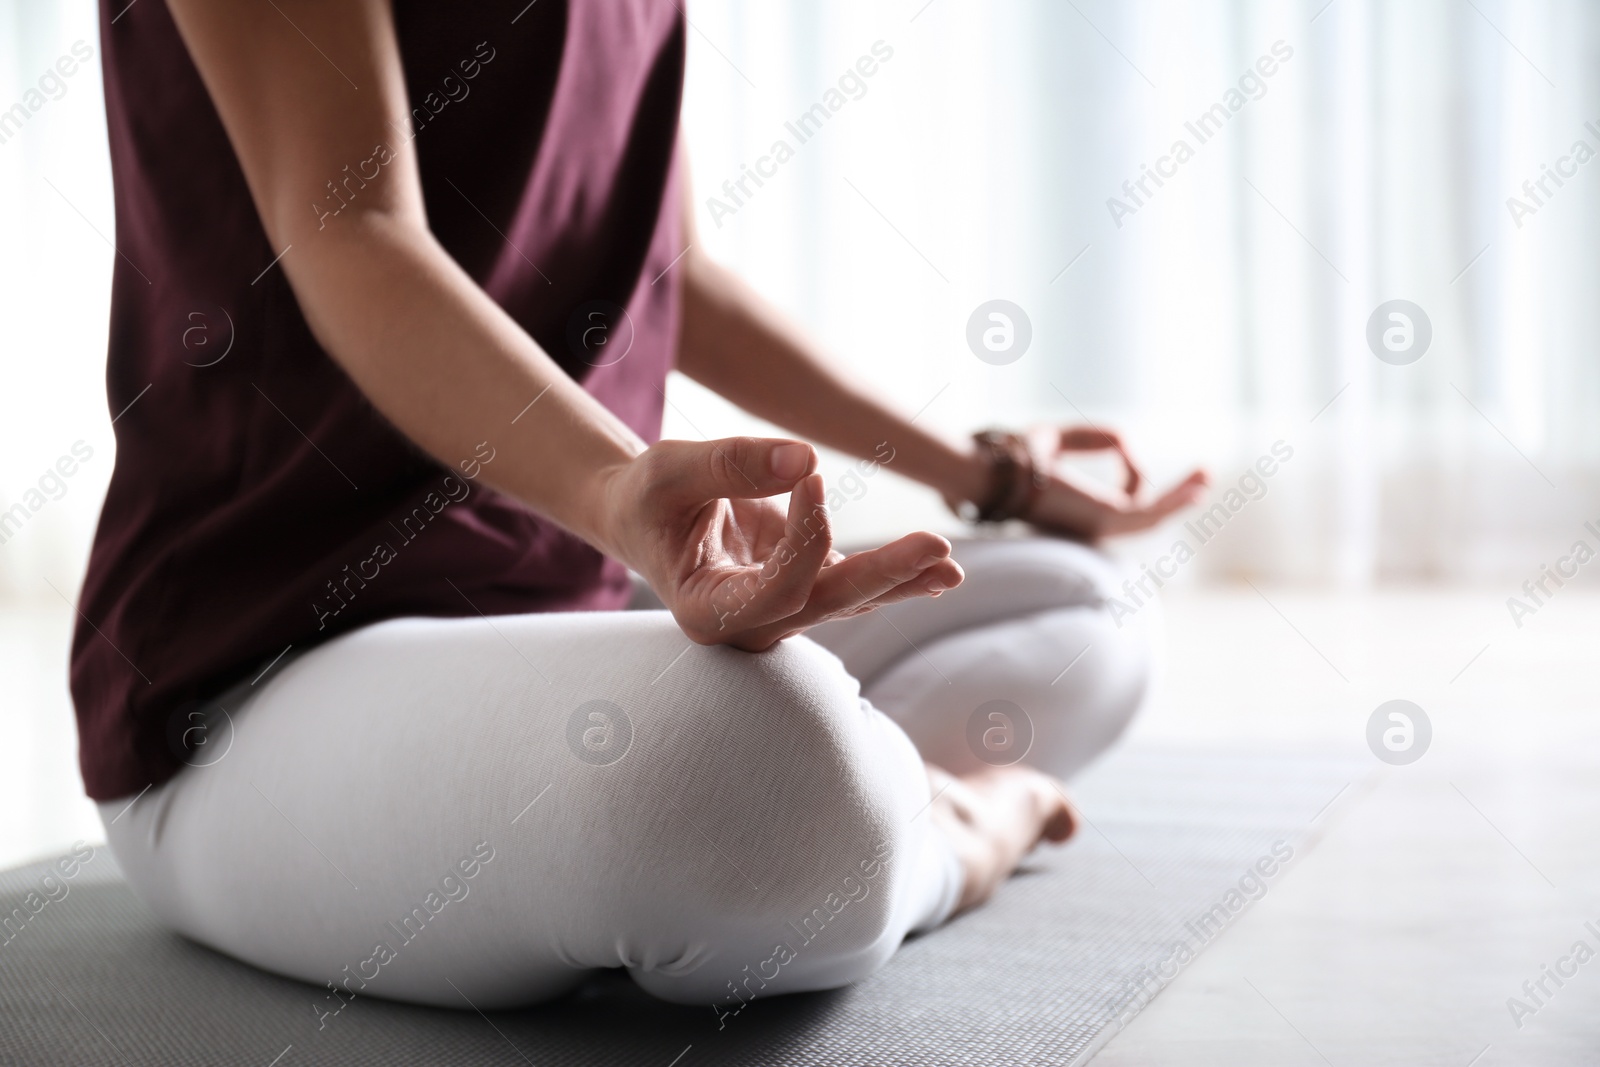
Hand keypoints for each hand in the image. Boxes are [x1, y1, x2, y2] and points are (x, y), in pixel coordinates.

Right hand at [597, 437, 964, 650]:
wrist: (644, 516)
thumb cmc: (649, 497)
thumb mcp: (670, 472)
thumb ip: (730, 464)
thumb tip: (805, 459)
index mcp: (707, 612)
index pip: (777, 591)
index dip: (806, 539)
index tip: (811, 477)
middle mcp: (749, 624)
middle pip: (826, 604)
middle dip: (883, 575)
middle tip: (938, 547)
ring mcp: (780, 611)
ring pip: (848, 599)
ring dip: (901, 581)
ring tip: (950, 566)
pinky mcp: (804, 587)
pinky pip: (855, 585)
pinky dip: (896, 575)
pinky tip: (939, 569)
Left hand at [1022, 425, 1208, 539]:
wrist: (994, 472)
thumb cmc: (1012, 459)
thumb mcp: (1058, 440)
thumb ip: (1093, 438)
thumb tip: (1125, 442)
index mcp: (1079, 511)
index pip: (1121, 500)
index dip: (1129, 468)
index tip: (1122, 442)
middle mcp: (1090, 525)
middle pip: (1144, 516)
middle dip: (1174, 498)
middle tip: (1202, 477)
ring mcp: (1100, 525)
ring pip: (1153, 516)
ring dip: (1181, 496)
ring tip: (1205, 475)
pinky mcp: (1106, 519)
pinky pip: (1150, 511)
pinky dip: (1176, 498)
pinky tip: (1197, 484)